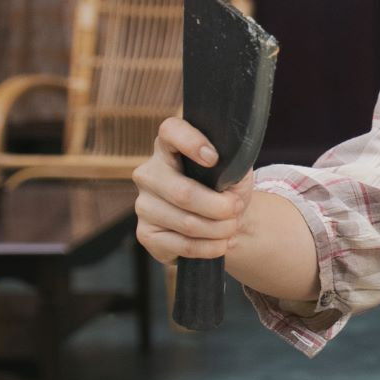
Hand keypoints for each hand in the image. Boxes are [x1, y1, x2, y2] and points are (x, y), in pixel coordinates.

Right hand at [133, 116, 254, 265]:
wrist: (221, 218)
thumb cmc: (225, 185)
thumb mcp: (234, 169)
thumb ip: (231, 163)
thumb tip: (226, 174)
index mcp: (169, 147)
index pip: (170, 131)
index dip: (191, 142)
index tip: (213, 158)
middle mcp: (149, 173)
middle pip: (182, 193)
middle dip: (219, 207)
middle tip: (236, 209)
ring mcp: (143, 204)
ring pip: (185, 222)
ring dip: (218, 229)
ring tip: (232, 227)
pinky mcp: (145, 234)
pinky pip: (181, 245)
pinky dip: (208, 247)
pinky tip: (220, 243)